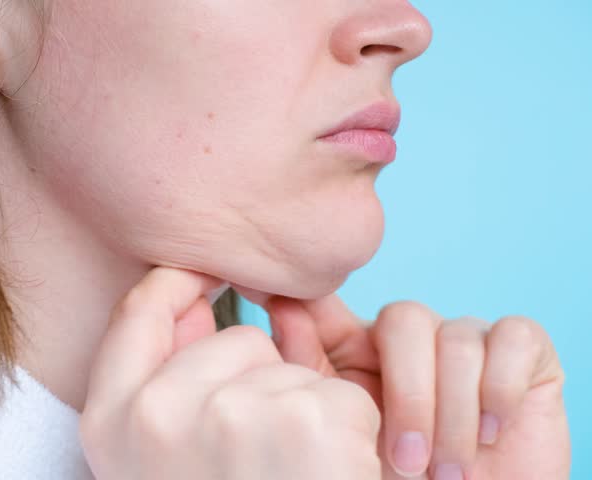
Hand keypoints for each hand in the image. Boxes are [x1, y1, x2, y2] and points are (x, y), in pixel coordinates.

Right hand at [80, 268, 382, 479]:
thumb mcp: (161, 460)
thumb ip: (164, 379)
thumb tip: (193, 301)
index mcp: (111, 424)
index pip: (138, 310)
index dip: (176, 283)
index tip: (206, 276)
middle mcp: (156, 414)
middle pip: (236, 340)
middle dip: (262, 386)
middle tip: (259, 466)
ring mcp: (229, 415)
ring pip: (293, 370)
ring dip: (307, 420)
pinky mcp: (304, 425)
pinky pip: (342, 397)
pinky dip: (351, 439)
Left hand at [264, 295, 570, 479]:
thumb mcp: (348, 434)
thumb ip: (313, 371)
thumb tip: (282, 307)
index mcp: (361, 348)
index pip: (339, 305)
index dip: (318, 306)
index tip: (286, 312)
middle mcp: (413, 336)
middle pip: (405, 319)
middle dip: (409, 396)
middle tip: (407, 464)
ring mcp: (466, 337)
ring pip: (457, 340)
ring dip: (454, 415)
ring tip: (450, 472)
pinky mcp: (521, 348)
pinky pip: (513, 339)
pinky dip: (500, 388)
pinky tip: (491, 432)